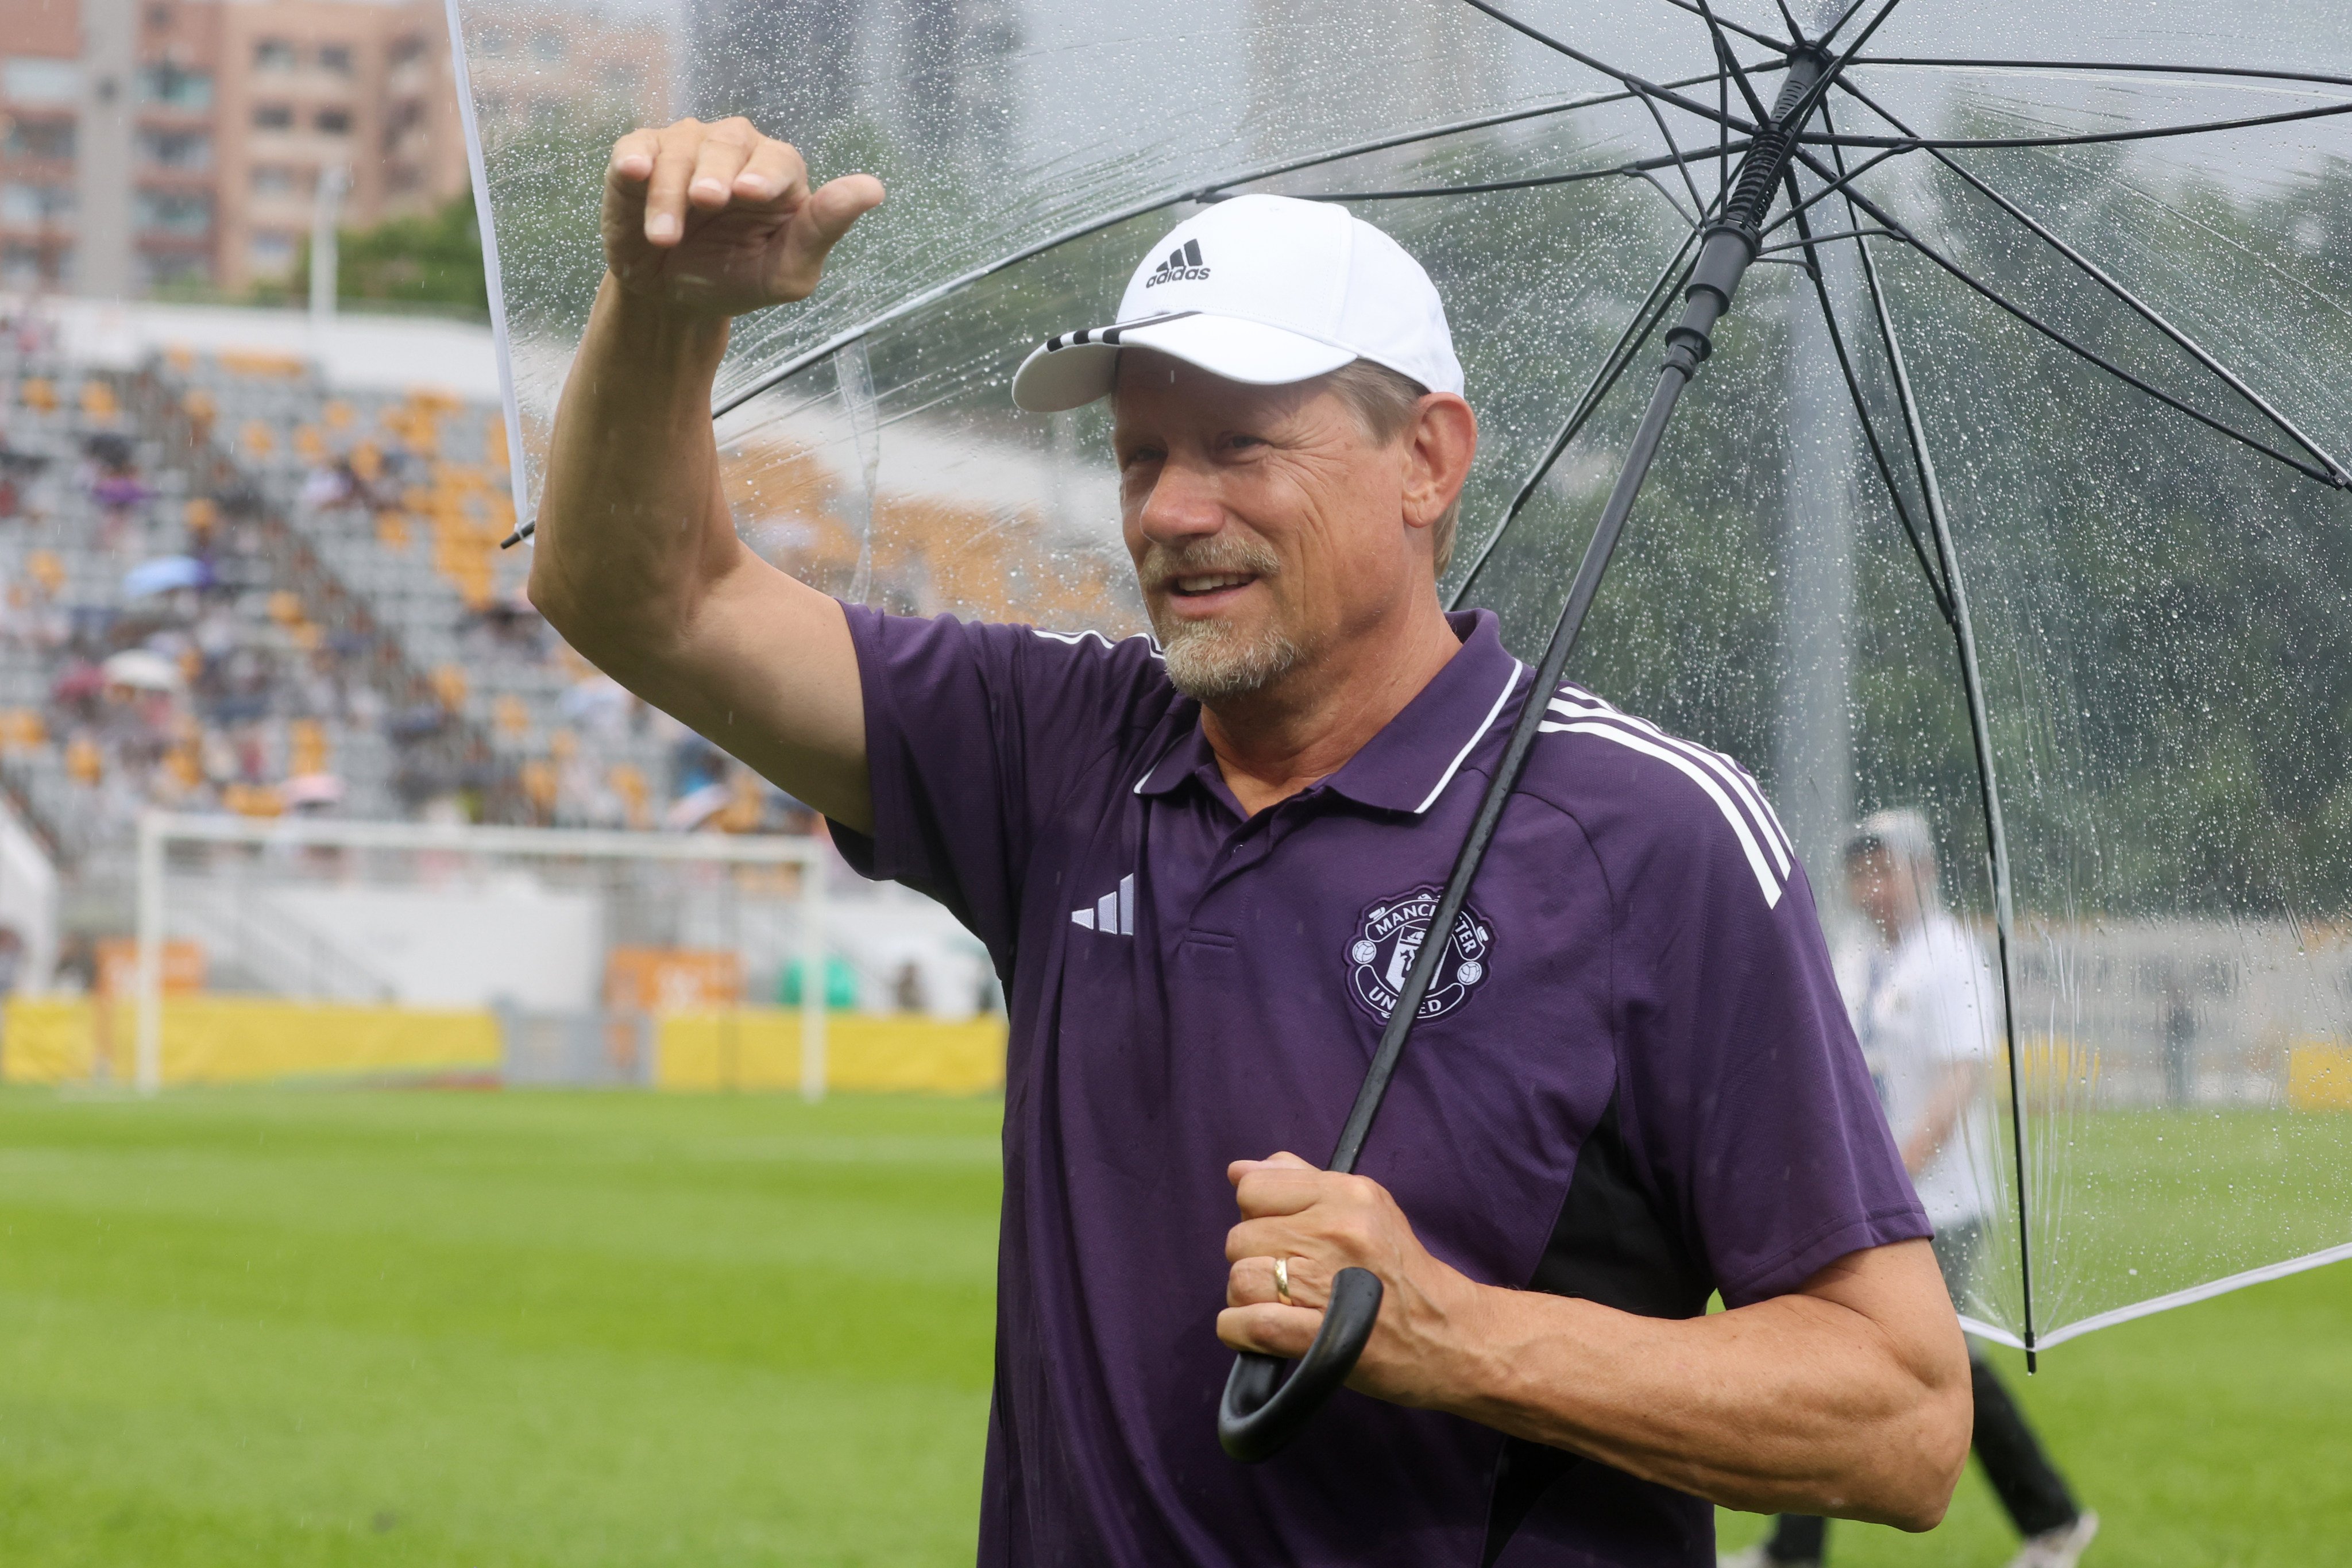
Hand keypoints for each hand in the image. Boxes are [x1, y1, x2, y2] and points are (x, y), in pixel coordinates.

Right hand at [602, 117, 884, 319]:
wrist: (675, 297)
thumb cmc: (737, 277)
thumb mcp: (787, 270)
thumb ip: (825, 229)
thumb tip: (874, 188)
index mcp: (778, 173)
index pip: (780, 160)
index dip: (766, 174)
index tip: (750, 194)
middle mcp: (734, 148)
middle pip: (729, 143)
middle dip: (716, 173)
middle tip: (707, 202)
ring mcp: (686, 146)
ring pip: (681, 150)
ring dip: (671, 193)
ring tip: (666, 238)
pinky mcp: (641, 154)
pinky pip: (637, 147)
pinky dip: (634, 159)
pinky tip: (634, 172)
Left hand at [1217, 1152, 1492, 1409]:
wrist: (1450, 1336)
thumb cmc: (1401, 1275)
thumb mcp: (1364, 1208)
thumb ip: (1300, 1182)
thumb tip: (1238, 1169)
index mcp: (1347, 1195)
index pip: (1253, 1189)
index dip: (1257, 1216)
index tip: (1279, 1237)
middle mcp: (1337, 1231)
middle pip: (1240, 1238)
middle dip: (1254, 1261)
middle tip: (1285, 1279)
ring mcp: (1327, 1282)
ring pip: (1239, 1279)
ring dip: (1247, 1299)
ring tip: (1278, 1306)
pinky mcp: (1320, 1335)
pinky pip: (1249, 1324)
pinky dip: (1239, 1331)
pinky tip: (1255, 1333)